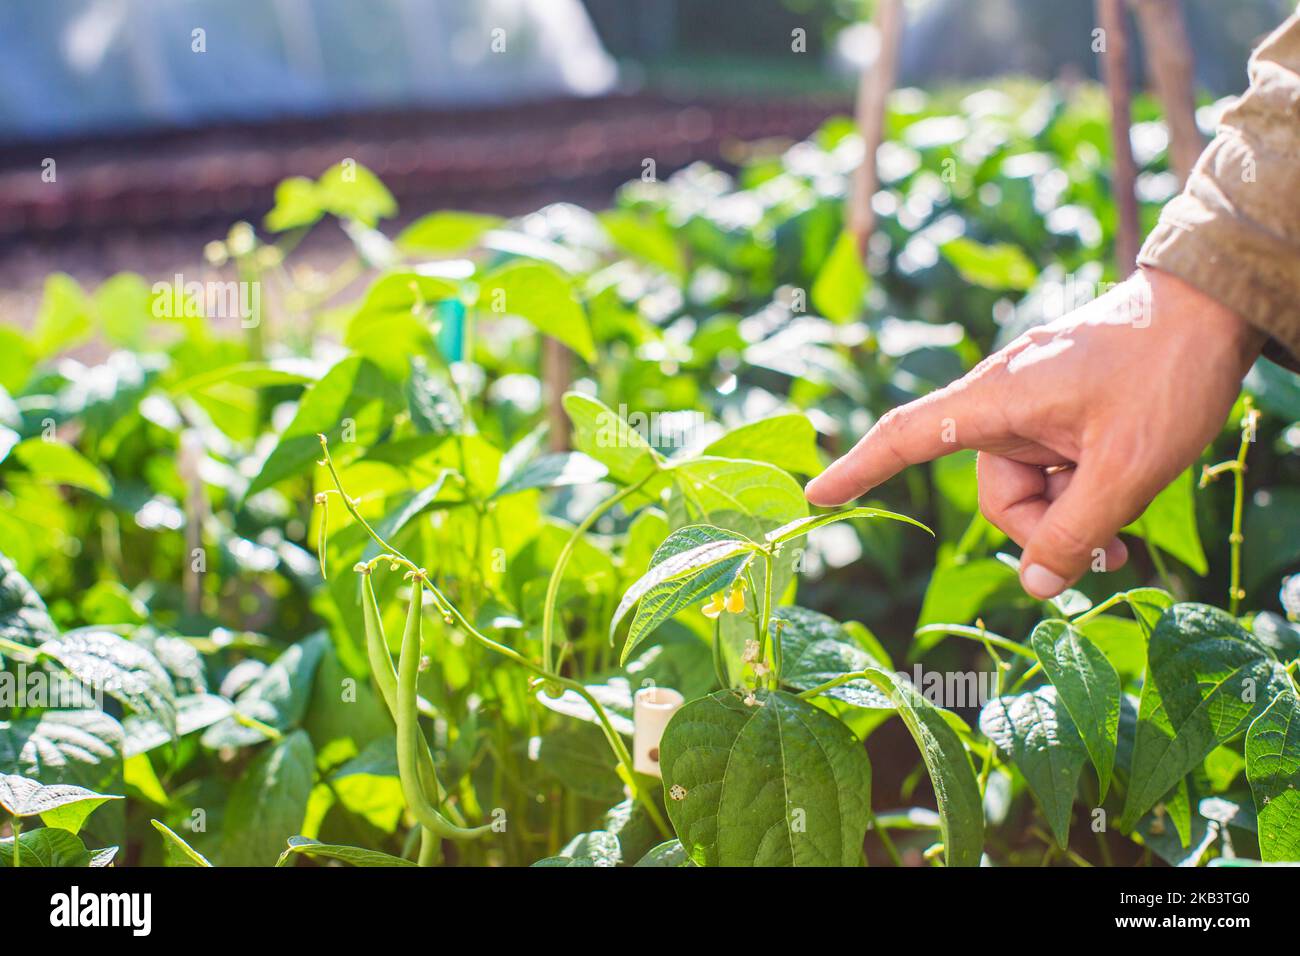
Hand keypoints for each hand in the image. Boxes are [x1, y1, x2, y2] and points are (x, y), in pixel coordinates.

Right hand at [804, 267, 1265, 599]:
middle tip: (1108, 549)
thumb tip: (1035, 585)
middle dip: (1045, 529)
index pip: (907, 436)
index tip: (817, 496)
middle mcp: (1004, 402)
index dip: (860, 470)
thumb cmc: (1168, 373)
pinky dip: (1080, 492)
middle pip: (994, 493)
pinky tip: (1121, 505)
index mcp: (997, 399)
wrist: (1214, 307)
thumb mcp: (1128, 468)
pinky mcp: (1060, 409)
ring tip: (1125, 529)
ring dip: (1072, 514)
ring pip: (1029, 487)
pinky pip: (1052, 468)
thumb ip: (1075, 533)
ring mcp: (1034, 406)